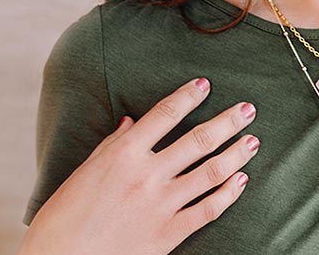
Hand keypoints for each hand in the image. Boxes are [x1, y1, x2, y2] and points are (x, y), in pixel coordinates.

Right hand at [16, 77, 259, 254]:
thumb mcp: (85, 170)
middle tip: (248, 109)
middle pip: (198, 141)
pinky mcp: (169, 233)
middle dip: (227, 122)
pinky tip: (241, 180)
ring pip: (211, 173)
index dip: (188, 96)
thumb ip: (113, 144)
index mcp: (123, 154)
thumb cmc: (66, 214)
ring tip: (253, 141)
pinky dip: (228, 194)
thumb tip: (133, 122)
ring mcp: (161, 205)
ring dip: (236, 154)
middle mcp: (146, 175)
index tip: (206, 84)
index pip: (164, 115)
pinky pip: (208, 210)